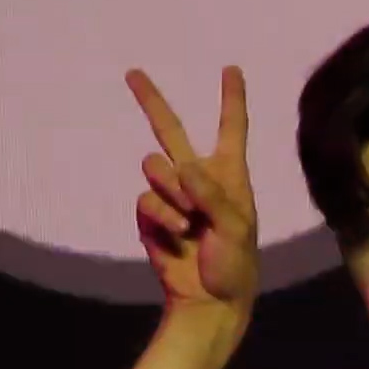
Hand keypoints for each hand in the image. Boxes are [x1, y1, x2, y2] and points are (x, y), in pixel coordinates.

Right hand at [126, 65, 259, 313]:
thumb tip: (185, 168)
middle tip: (132, 72)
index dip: (231, 98)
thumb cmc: (235, 263)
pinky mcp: (150, 215)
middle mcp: (198, 178)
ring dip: (170, 193)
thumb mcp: (236, 228)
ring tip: (189, 224)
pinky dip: (159, 217)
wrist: (209, 299)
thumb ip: (213, 196)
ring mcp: (171, 196)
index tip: (231, 69)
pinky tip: (176, 237)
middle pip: (170, 131)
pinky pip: (145, 200)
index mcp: (229, 175)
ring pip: (154, 168)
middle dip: (151, 101)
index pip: (231, 128)